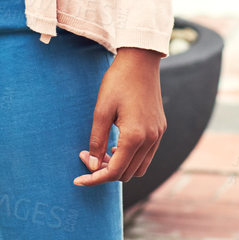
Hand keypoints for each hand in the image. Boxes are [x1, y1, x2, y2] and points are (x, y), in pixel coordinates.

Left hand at [74, 48, 164, 185]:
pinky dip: (132, 158)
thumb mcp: (101, 111)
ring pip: (139, 168)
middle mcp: (150, 139)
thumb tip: (92, 165)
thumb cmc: (118, 82)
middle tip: (87, 156)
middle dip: (105, 172)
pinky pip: (147, 155)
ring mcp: (158, 135)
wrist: (140, 60)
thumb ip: (97, 141)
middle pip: (127, 173)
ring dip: (120, 167)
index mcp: (134, 136)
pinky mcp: (160, 128)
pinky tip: (117, 145)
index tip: (78, 179)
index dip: (94, 179)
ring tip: (103, 153)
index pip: (114, 171)